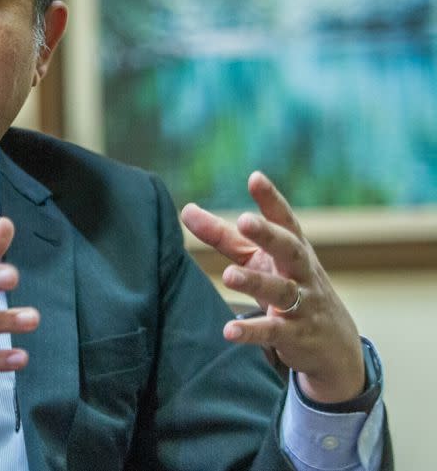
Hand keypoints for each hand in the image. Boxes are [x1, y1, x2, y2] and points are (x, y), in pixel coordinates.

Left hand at [181, 172, 364, 403]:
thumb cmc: (290, 286)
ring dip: (255, 282)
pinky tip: (229, 331)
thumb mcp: (260, 259)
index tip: (255, 178)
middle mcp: (301, 271)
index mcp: (293, 248)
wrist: (335, 344)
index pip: (284, 219)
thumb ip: (225, 236)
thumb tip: (186, 210)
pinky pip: (274, 332)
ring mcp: (303, 303)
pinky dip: (252, 331)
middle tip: (246, 221)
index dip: (271, 199)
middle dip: (269, 234)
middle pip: (289, 248)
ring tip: (229, 276)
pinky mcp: (296, 335)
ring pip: (281, 290)